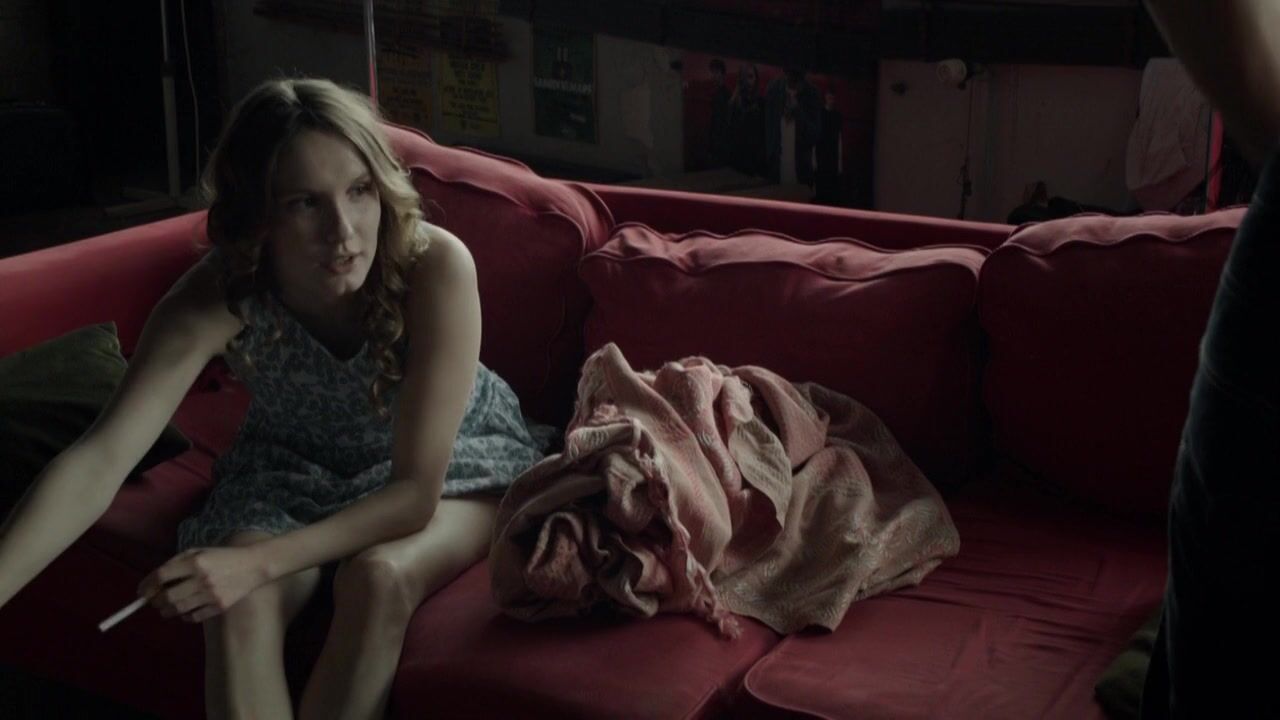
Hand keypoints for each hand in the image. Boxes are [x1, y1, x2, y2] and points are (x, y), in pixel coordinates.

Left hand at [138, 545, 269, 622]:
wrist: (254, 565)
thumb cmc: (223, 556)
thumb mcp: (199, 551)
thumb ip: (177, 562)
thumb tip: (155, 580)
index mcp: (195, 561)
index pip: (162, 576)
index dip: (147, 585)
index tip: (141, 592)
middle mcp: (201, 578)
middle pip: (168, 597)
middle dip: (156, 601)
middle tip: (154, 601)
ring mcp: (211, 594)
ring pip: (179, 609)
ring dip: (167, 611)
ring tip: (165, 608)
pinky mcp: (219, 606)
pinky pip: (194, 617)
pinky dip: (185, 617)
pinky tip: (184, 612)